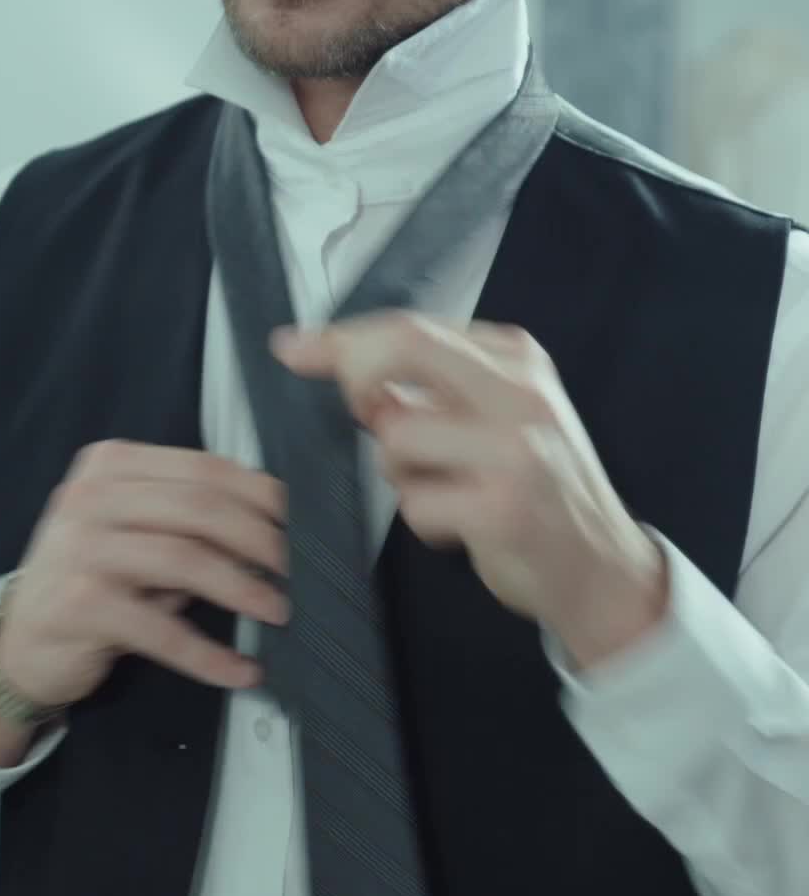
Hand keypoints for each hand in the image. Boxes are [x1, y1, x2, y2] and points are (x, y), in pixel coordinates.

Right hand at [0, 442, 290, 706]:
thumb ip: (189, 520)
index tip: (302, 523)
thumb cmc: (93, 580)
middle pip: (200, 507)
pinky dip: (207, 654)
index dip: (260, 496)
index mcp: (111, 465)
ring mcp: (81, 548)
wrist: (19, 641)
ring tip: (279, 612)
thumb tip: (276, 528)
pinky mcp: (78, 605)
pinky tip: (239, 671)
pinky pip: (160, 630)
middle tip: (300, 570)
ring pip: (185, 559)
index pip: (203, 468)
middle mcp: (91, 496)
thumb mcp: (136, 533)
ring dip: (242, 589)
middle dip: (261, 539)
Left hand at [271, 312, 667, 660]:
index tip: (292, 348)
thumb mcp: (500, 416)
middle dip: (354, 377)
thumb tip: (343, 365)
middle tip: (356, 416)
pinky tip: (460, 528)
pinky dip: (423, 522)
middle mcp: (522, 392)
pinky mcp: (502, 509)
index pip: (412, 327)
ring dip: (399, 475)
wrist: (604, 568)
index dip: (342, 338)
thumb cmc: (539, 488)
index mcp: (518, 358)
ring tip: (445, 492)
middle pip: (405, 348)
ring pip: (396, 438)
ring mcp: (516, 450)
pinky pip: (412, 504)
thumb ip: (435, 386)